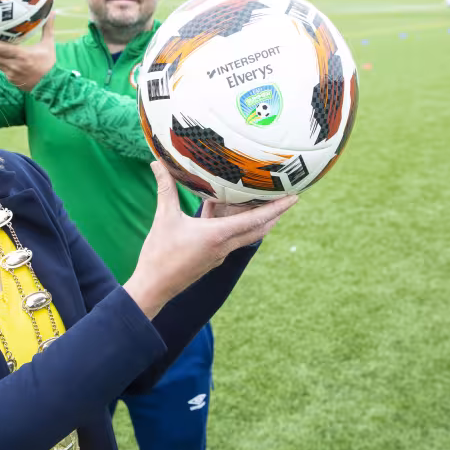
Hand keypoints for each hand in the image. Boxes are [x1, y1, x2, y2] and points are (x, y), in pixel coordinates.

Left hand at [0, 15, 55, 90]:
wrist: (51, 84)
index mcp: (23, 55)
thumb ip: (48, 28)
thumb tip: (53, 12)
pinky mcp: (11, 80)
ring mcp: (12, 74)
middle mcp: (15, 65)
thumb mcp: (49, 44)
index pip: (3, 50)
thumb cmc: (49, 63)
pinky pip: (1, 69)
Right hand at [124, 161, 298, 318]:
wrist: (154, 287)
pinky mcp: (211, 257)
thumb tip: (157, 163)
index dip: (277, 208)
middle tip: (287, 198)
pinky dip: (232, 223)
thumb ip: (165, 188)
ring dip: (254, 219)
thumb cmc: (159, 254)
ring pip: (244, 234)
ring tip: (259, 200)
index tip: (295, 198)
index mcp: (218, 235)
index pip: (256, 220)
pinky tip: (220, 209)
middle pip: (258, 229)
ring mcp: (219, 254)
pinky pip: (228, 237)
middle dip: (274, 214)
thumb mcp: (164, 217)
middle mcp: (224, 246)